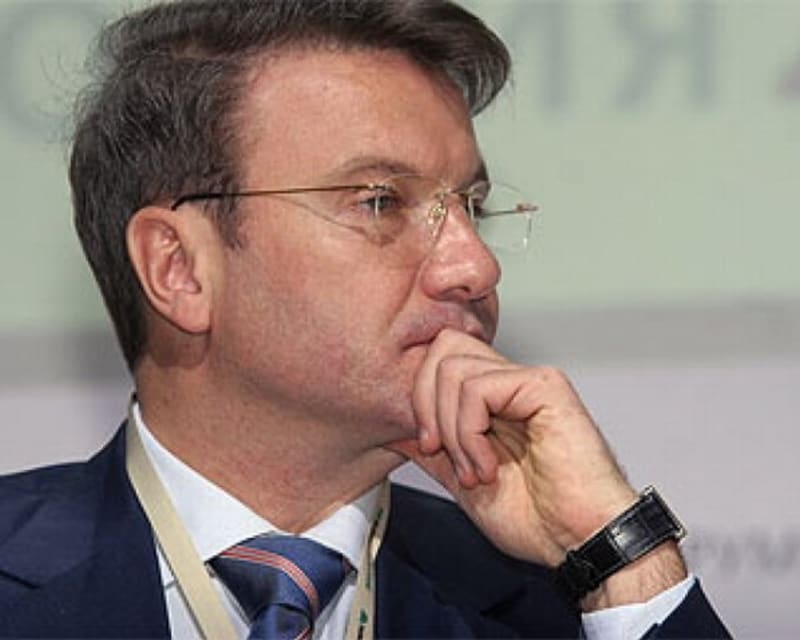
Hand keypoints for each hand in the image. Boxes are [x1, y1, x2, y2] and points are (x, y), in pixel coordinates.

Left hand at [390, 328, 638, 566]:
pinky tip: (489, 467)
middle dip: (425, 401)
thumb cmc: (536, 519)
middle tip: (440, 450)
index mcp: (493, 398)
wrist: (579, 541)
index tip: (428, 445)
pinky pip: (478, 388)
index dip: (419, 396)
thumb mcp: (464, 481)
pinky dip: (469, 433)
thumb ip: (434, 449)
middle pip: (443, 345)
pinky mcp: (544, 387)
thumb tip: (395, 428)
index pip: (439, 358)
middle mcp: (510, 380)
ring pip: (454, 367)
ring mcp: (527, 380)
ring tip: (476, 470)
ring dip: (451, 429)